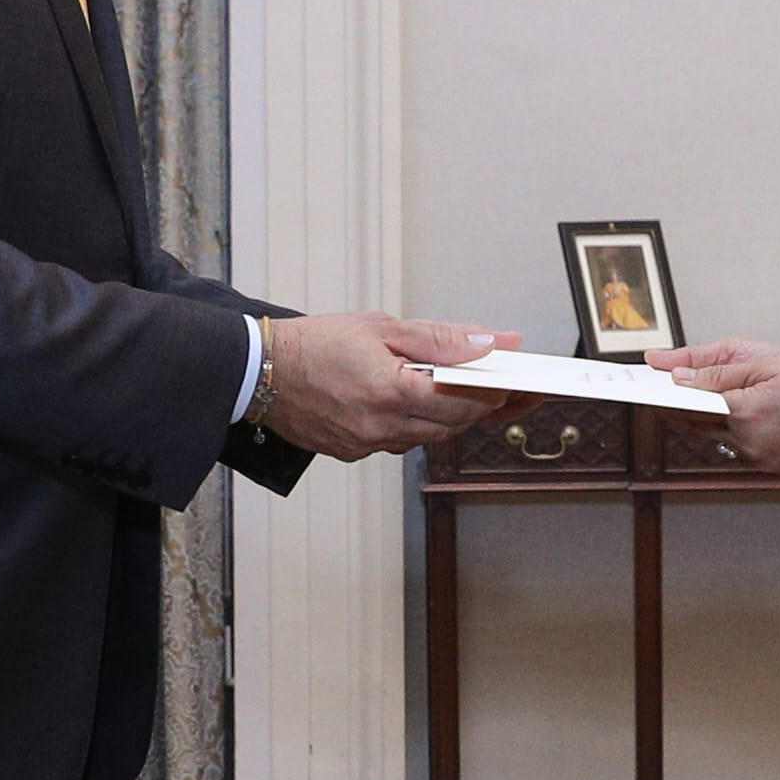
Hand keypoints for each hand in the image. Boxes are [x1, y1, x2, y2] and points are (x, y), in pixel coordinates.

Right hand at [257, 313, 519, 461]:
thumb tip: (493, 342)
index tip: (520, 378)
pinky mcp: (355, 453)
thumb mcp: (383, 326)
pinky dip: (418, 424)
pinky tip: (420, 403)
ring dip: (452, 415)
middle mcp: (381, 427)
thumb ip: (443, 339)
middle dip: (483, 404)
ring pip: (430, 437)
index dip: (497, 390)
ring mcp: (367, 445)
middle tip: (508, 385)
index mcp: (390, 391)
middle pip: (453, 424)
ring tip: (467, 389)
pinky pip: (402, 442)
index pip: (464, 400)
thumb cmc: (314, 343)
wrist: (259, 371)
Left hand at [652, 341, 779, 473]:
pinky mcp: (769, 466)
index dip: (666, 395)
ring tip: (708, 400)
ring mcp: (757, 457)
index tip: (651, 386)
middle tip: (668, 393)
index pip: (688, 404)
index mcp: (743, 411)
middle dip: (681, 409)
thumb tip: (677, 376)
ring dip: (707, 422)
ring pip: (716, 439)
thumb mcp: (764, 362)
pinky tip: (740, 416)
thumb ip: (716, 371)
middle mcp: (746, 440)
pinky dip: (732, 433)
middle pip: (697, 426)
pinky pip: (738, 449)